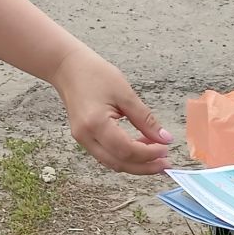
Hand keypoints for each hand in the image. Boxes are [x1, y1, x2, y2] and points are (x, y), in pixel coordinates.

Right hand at [49, 48, 172, 174]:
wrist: (68, 68)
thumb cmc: (95, 74)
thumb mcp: (125, 94)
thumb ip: (145, 119)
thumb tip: (164, 138)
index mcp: (96, 124)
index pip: (126, 150)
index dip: (148, 154)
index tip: (166, 149)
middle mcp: (86, 137)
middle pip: (119, 163)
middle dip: (144, 166)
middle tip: (165, 162)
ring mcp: (82, 139)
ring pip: (112, 162)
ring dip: (135, 163)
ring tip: (156, 156)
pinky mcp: (84, 138)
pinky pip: (106, 155)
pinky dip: (124, 156)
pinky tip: (139, 148)